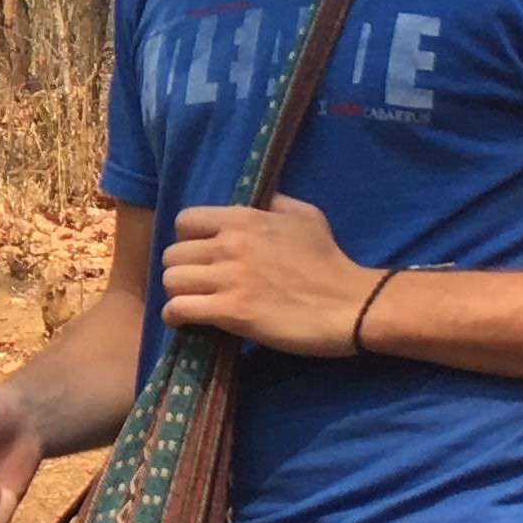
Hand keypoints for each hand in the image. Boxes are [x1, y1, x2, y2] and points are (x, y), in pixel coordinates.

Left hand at [160, 195, 378, 357]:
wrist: (352, 305)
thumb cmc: (330, 262)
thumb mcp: (306, 217)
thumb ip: (274, 204)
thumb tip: (257, 201)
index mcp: (244, 219)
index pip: (185, 221)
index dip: (187, 239)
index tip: (200, 254)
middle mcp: (230, 244)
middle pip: (173, 254)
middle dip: (182, 270)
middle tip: (197, 284)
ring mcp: (229, 278)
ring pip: (171, 281)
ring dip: (177, 294)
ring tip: (193, 302)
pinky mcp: (231, 311)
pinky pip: (179, 309)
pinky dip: (175, 316)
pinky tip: (186, 322)